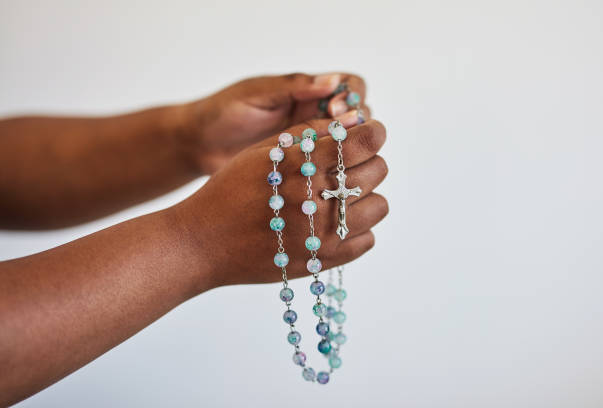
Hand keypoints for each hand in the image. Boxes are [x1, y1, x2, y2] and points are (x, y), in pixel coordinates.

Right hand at [172, 115, 387, 289]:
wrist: (204, 241)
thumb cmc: (230, 190)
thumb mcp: (263, 151)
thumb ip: (308, 134)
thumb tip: (350, 122)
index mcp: (304, 164)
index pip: (365, 141)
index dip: (374, 132)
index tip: (372, 133)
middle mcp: (318, 198)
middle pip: (377, 171)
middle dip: (370, 162)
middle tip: (351, 165)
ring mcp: (323, 233)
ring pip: (379, 207)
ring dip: (367, 197)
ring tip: (343, 197)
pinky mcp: (322, 260)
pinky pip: (367, 240)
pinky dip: (359, 229)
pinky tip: (337, 223)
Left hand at [176, 73, 367, 173]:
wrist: (198, 144)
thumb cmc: (223, 112)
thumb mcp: (257, 95)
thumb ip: (293, 87)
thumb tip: (333, 81)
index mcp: (305, 91)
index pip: (349, 86)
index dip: (352, 97)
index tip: (337, 110)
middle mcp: (312, 114)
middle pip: (357, 117)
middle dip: (357, 125)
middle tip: (339, 137)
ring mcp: (310, 142)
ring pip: (347, 145)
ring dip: (349, 151)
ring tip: (336, 160)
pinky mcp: (301, 166)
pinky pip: (328, 167)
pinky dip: (334, 171)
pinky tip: (328, 178)